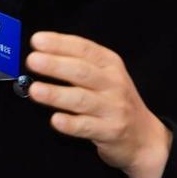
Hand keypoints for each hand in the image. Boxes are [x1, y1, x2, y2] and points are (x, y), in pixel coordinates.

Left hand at [26, 31, 171, 177]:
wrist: (144, 136)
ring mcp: (113, 108)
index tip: (36, 40)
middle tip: (32, 61)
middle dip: (55, 65)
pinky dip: (70, 123)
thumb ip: (79, 64)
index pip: (84, 48)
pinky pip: (87, 127)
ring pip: (81, 99)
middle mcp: (113, 83)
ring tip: (35, 90)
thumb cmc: (115, 101)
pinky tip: (55, 120)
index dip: (59, 43)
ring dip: (57, 94)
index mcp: (110, 64)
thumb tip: (41, 55)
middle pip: (81, 71)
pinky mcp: (111, 131)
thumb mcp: (105, 76)